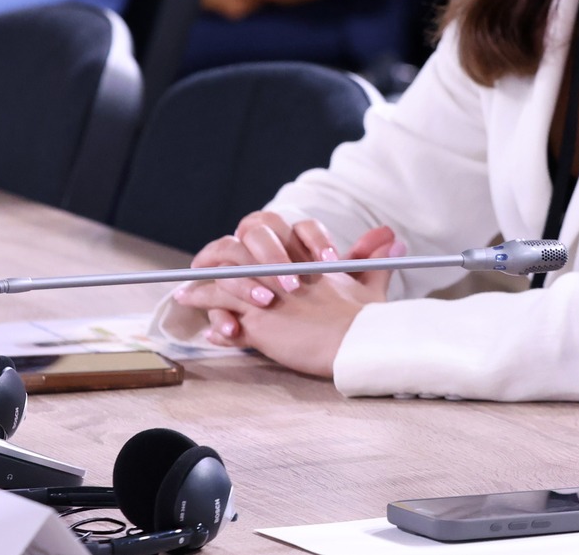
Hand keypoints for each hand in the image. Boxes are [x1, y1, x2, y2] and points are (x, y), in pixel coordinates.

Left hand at [172, 213, 400, 378]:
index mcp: (310, 258)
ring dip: (205, 280)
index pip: (280, 238)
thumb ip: (372, 259)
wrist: (355, 341)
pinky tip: (189, 303)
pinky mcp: (258, 313)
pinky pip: (221, 301)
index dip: (262, 245)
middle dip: (225, 253)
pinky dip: (203, 301)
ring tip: (185, 290)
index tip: (244, 252)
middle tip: (206, 263)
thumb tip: (393, 237)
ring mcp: (270, 288)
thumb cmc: (364, 317)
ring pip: (230, 270)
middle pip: (249, 243)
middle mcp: (287, 266)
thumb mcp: (370, 282)